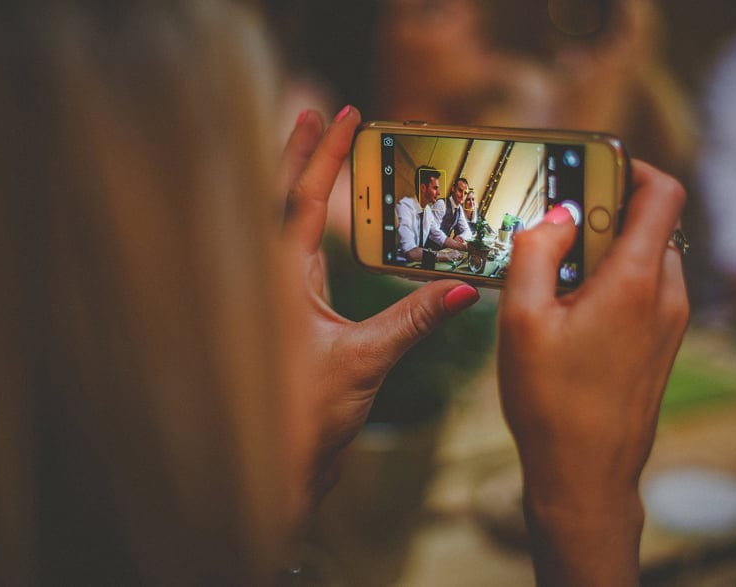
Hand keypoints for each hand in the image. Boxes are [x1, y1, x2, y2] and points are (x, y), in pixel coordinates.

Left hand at [280, 106, 479, 508]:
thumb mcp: (365, 360)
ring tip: (320, 154)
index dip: (322, 153)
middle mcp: (272, 281)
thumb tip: (463, 292)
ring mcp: (279, 298)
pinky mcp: (291, 319)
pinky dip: (312, 227)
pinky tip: (327, 227)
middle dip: (301, 155)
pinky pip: (298, 257)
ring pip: (287, 225)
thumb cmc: (305, 417)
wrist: (280, 467)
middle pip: (284, 199)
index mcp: (278, 279)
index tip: (339, 113)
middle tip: (318, 115)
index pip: (303, 198)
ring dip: (303, 185)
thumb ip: (413, 320)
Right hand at [498, 160, 688, 585]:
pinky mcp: (662, 345)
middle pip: (649, 224)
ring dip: (606, 252)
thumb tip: (553, 217)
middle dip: (602, 214)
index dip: (631, 167)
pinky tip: (569, 310)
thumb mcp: (521, 321)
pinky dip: (614, 282)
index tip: (591, 169)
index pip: (662, 192)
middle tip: (552, 229)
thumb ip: (534, 254)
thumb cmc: (550, 402)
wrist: (585, 475)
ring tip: (554, 275)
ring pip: (647, 258)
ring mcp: (669, 323)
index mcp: (636, 280)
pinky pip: (646, 291)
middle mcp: (665, 295)